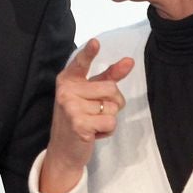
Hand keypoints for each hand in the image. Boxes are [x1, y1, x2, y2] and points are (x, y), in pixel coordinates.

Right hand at [39, 39, 133, 192]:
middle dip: (113, 103)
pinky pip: (110, 122)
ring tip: (93, 123)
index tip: (96, 42)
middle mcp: (66, 91)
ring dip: (109, 118)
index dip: (89, 53)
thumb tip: (130, 61)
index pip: (80, 63)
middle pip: (111, 89)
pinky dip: (107, 130)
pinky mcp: (79, 125)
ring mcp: (71, 108)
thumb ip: (109, 76)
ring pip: (112, 107)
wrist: (63, 149)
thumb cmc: (79, 117)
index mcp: (68, 79)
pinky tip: (93, 133)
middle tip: (97, 112)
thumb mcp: (90, 94)